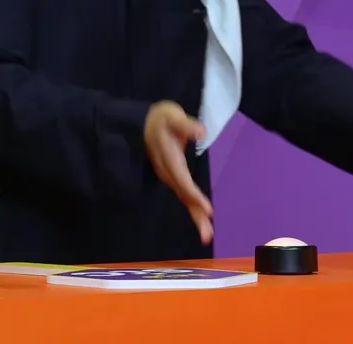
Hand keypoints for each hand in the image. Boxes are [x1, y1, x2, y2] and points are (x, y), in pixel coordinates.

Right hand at [144, 100, 213, 243]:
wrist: (144, 124)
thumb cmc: (162, 119)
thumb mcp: (173, 116)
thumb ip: (186, 125)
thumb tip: (201, 132)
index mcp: (169, 158)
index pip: (182, 179)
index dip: (194, 194)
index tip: (208, 209)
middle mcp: (168, 171)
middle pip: (183, 195)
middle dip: (196, 215)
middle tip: (207, 236)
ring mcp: (169, 176)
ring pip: (184, 198)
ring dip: (196, 216)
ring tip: (207, 234)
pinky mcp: (173, 177)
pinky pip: (184, 195)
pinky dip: (193, 208)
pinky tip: (202, 218)